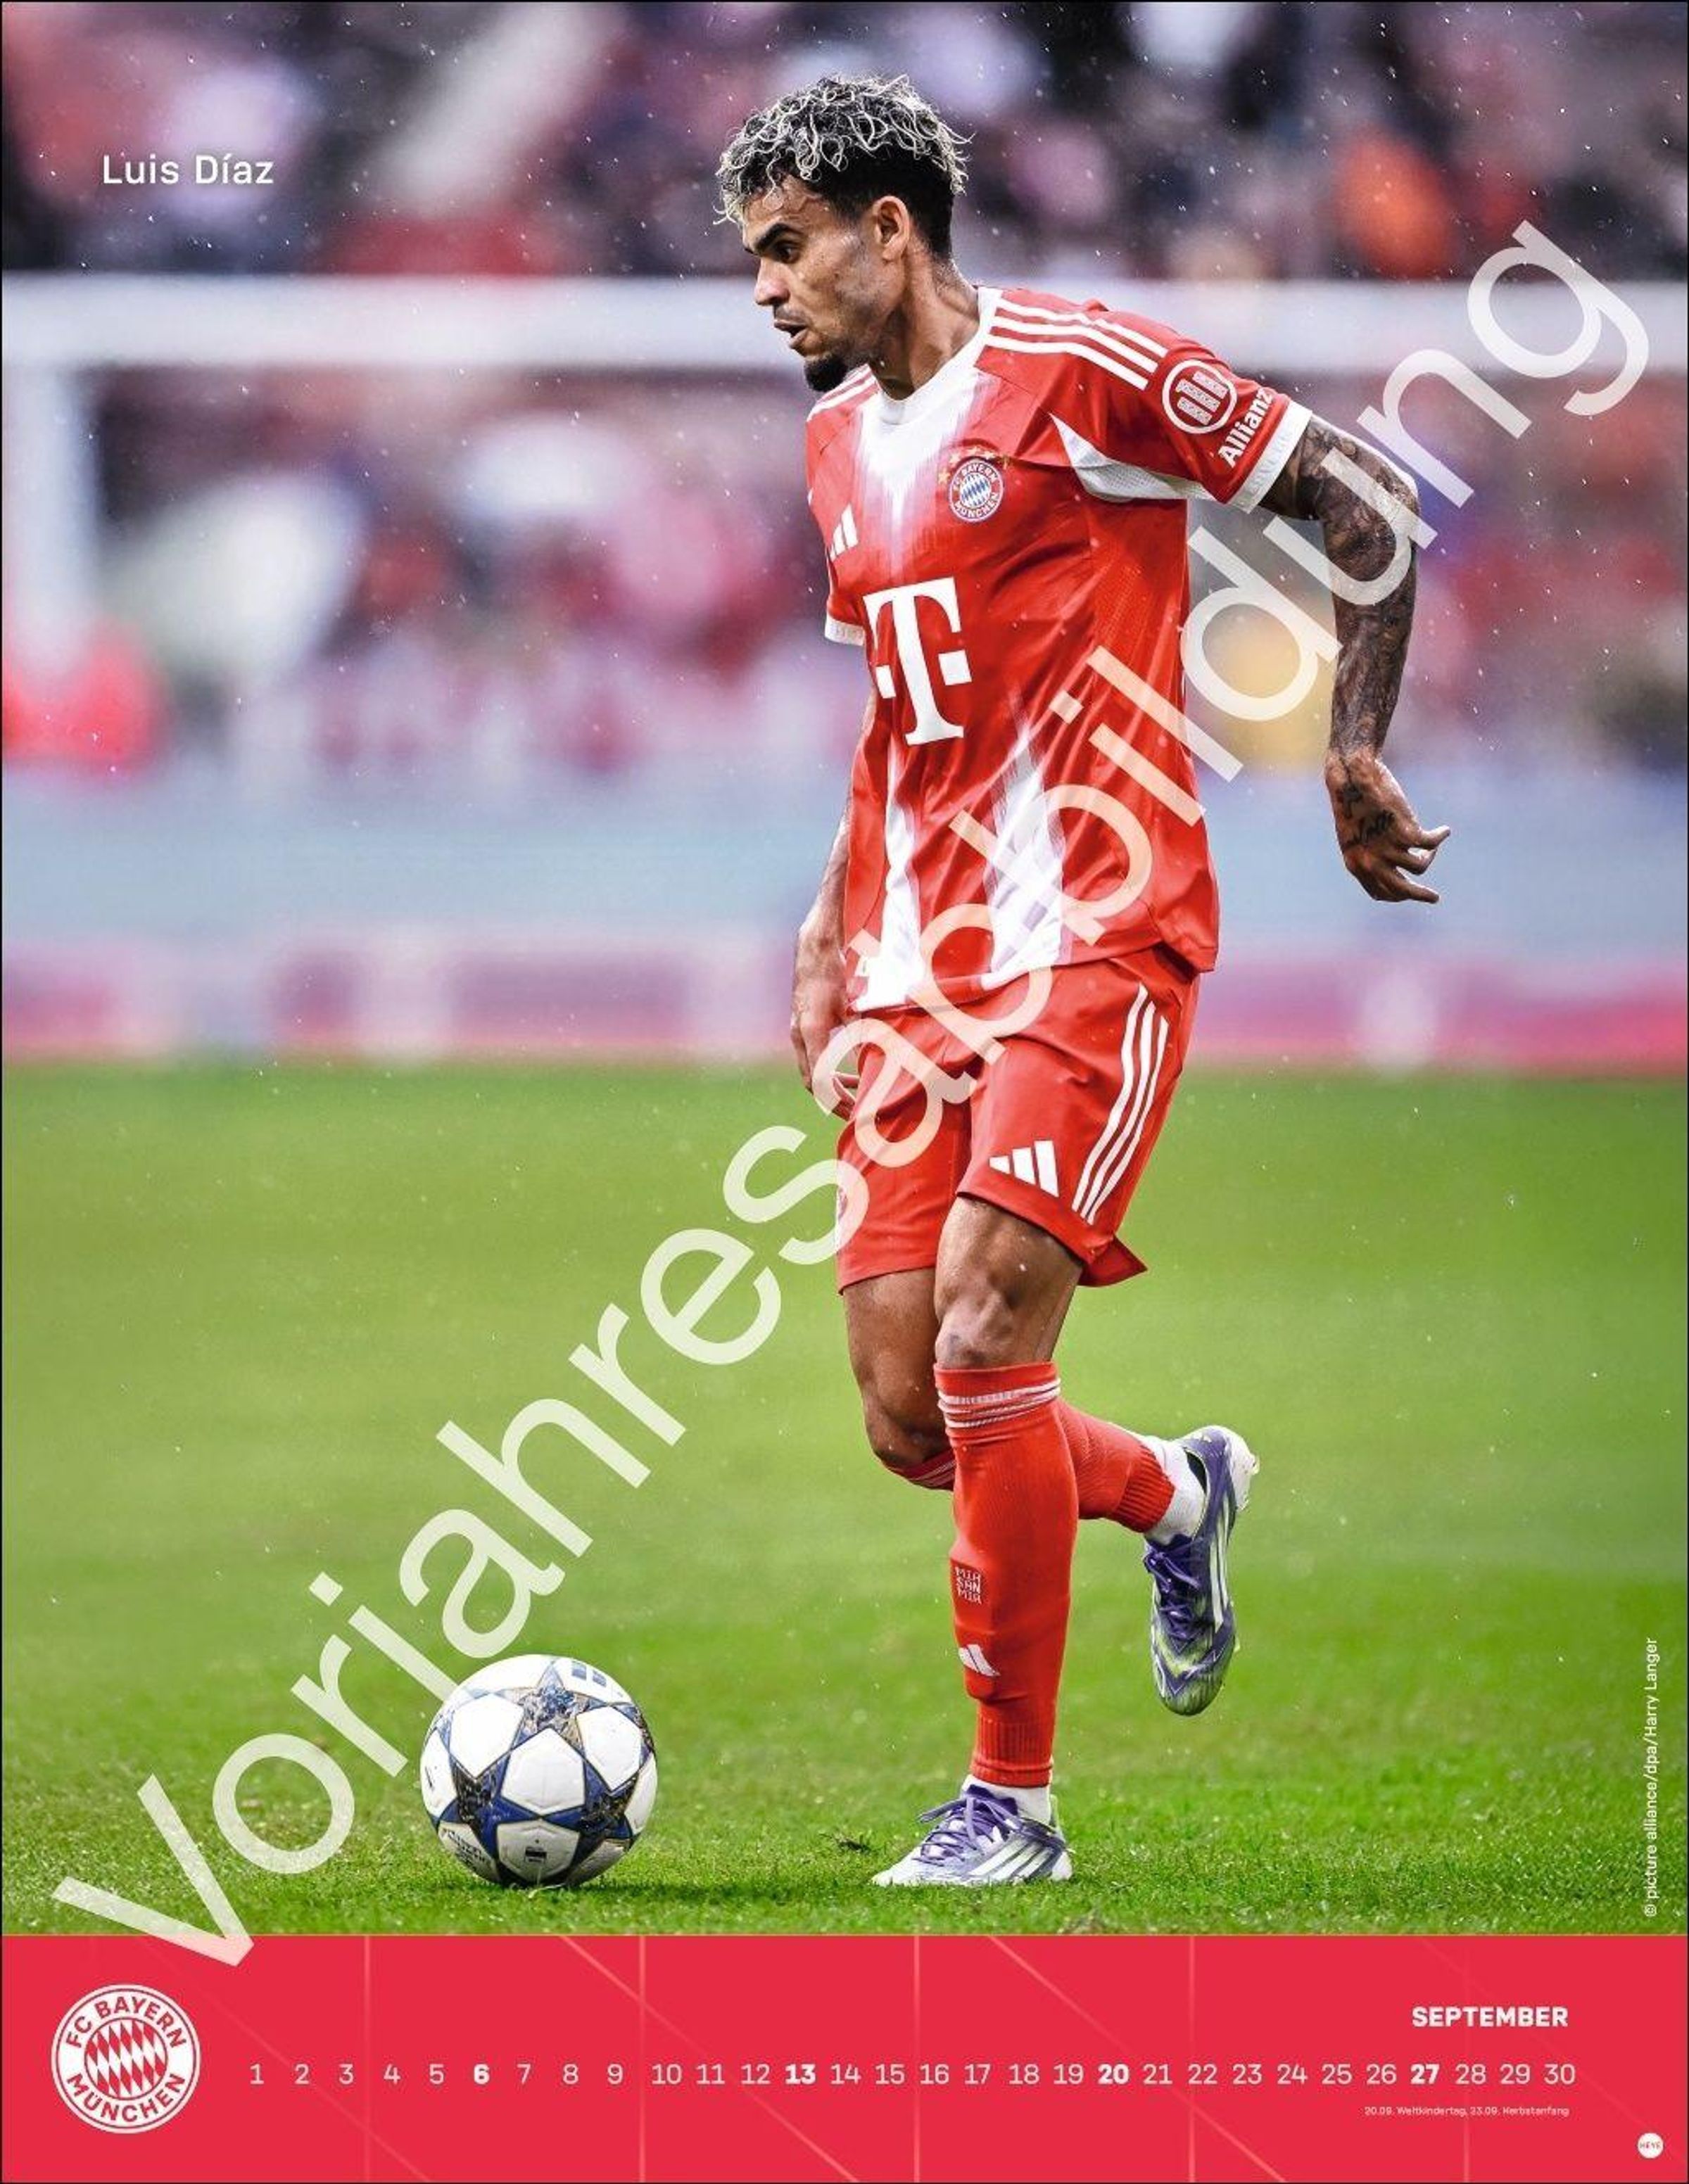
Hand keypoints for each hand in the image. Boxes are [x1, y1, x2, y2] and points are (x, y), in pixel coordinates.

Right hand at [790, 919, 854, 1112]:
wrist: (814, 948)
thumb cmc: (835, 972)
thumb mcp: (852, 1006)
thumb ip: (861, 1034)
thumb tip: (875, 1063)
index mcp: (811, 1032)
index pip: (819, 1080)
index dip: (837, 1100)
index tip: (856, 1110)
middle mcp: (799, 1035)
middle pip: (811, 1082)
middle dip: (834, 1100)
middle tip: (857, 1112)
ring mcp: (797, 1031)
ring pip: (811, 1071)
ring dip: (833, 1083)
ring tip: (859, 1090)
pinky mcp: (801, 1026)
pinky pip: (813, 1057)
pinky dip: (830, 1068)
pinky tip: (851, 1067)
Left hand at [1324, 751, 1450, 903]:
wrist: (1353, 779)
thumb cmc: (1352, 802)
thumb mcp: (1355, 834)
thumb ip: (1369, 852)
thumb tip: (1392, 863)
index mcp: (1356, 865)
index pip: (1380, 893)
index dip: (1396, 895)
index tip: (1407, 891)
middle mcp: (1372, 862)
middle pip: (1402, 890)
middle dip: (1421, 895)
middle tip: (1434, 898)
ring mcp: (1388, 850)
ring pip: (1420, 866)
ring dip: (1429, 855)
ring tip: (1432, 845)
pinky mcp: (1405, 834)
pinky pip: (1431, 843)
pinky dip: (1439, 836)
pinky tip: (1444, 831)